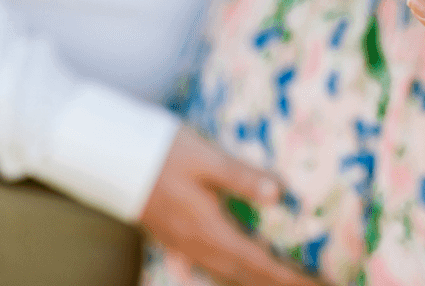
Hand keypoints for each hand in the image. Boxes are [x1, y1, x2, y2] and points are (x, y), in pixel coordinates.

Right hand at [139, 128, 320, 285]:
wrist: (106, 156)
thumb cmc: (159, 151)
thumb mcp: (204, 158)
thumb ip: (242, 177)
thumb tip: (279, 194)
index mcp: (210, 229)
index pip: (259, 262)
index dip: (290, 276)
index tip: (318, 283)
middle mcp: (197, 244)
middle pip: (245, 275)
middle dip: (278, 283)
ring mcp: (182, 244)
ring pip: (226, 273)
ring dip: (255, 280)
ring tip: (279, 281)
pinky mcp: (172, 237)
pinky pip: (208, 265)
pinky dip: (230, 272)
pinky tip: (234, 269)